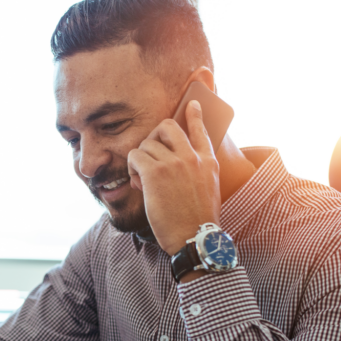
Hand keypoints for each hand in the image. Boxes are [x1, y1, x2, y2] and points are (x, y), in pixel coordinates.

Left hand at [127, 100, 220, 254]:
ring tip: (143, 179)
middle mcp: (191, 157)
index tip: (192, 104)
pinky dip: (132, 167)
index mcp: (208, 162)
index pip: (201, 130)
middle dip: (154, 136)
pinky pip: (134, 155)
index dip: (195, 114)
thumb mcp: (209, 189)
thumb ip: (198, 171)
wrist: (194, 237)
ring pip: (146, 143)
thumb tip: (177, 162)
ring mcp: (173, 163)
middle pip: (167, 126)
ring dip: (140, 159)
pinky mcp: (154, 172)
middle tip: (149, 154)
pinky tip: (138, 182)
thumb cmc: (197, 220)